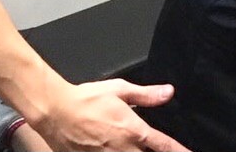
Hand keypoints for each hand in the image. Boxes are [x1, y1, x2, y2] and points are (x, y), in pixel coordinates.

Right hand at [35, 79, 189, 151]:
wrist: (56, 111)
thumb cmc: (86, 99)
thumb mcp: (120, 90)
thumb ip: (146, 95)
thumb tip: (168, 92)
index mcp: (134, 130)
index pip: (164, 145)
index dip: (179, 151)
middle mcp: (124, 149)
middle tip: (161, 149)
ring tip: (139, 149)